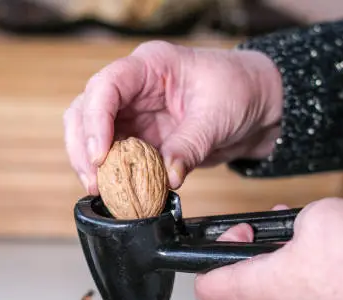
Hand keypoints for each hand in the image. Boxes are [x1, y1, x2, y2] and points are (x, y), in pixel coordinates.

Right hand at [63, 40, 282, 194]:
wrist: (258, 105)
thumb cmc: (240, 90)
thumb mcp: (218, 116)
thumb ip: (190, 146)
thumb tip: (167, 177)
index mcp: (150, 66)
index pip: (106, 86)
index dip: (96, 120)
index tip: (101, 154)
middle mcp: (134, 88)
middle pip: (85, 110)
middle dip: (84, 146)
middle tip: (95, 180)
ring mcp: (134, 113)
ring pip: (90, 134)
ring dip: (90, 163)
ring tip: (100, 189)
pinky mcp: (139, 138)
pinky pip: (113, 155)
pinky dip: (110, 173)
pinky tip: (115, 190)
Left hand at [194, 197, 342, 299]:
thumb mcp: (314, 216)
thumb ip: (292, 222)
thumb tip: (298, 227)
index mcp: (254, 291)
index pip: (206, 286)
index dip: (213, 255)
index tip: (240, 235)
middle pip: (241, 290)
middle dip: (253, 256)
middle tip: (273, 235)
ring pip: (272, 299)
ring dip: (280, 269)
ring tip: (306, 242)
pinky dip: (305, 286)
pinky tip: (328, 263)